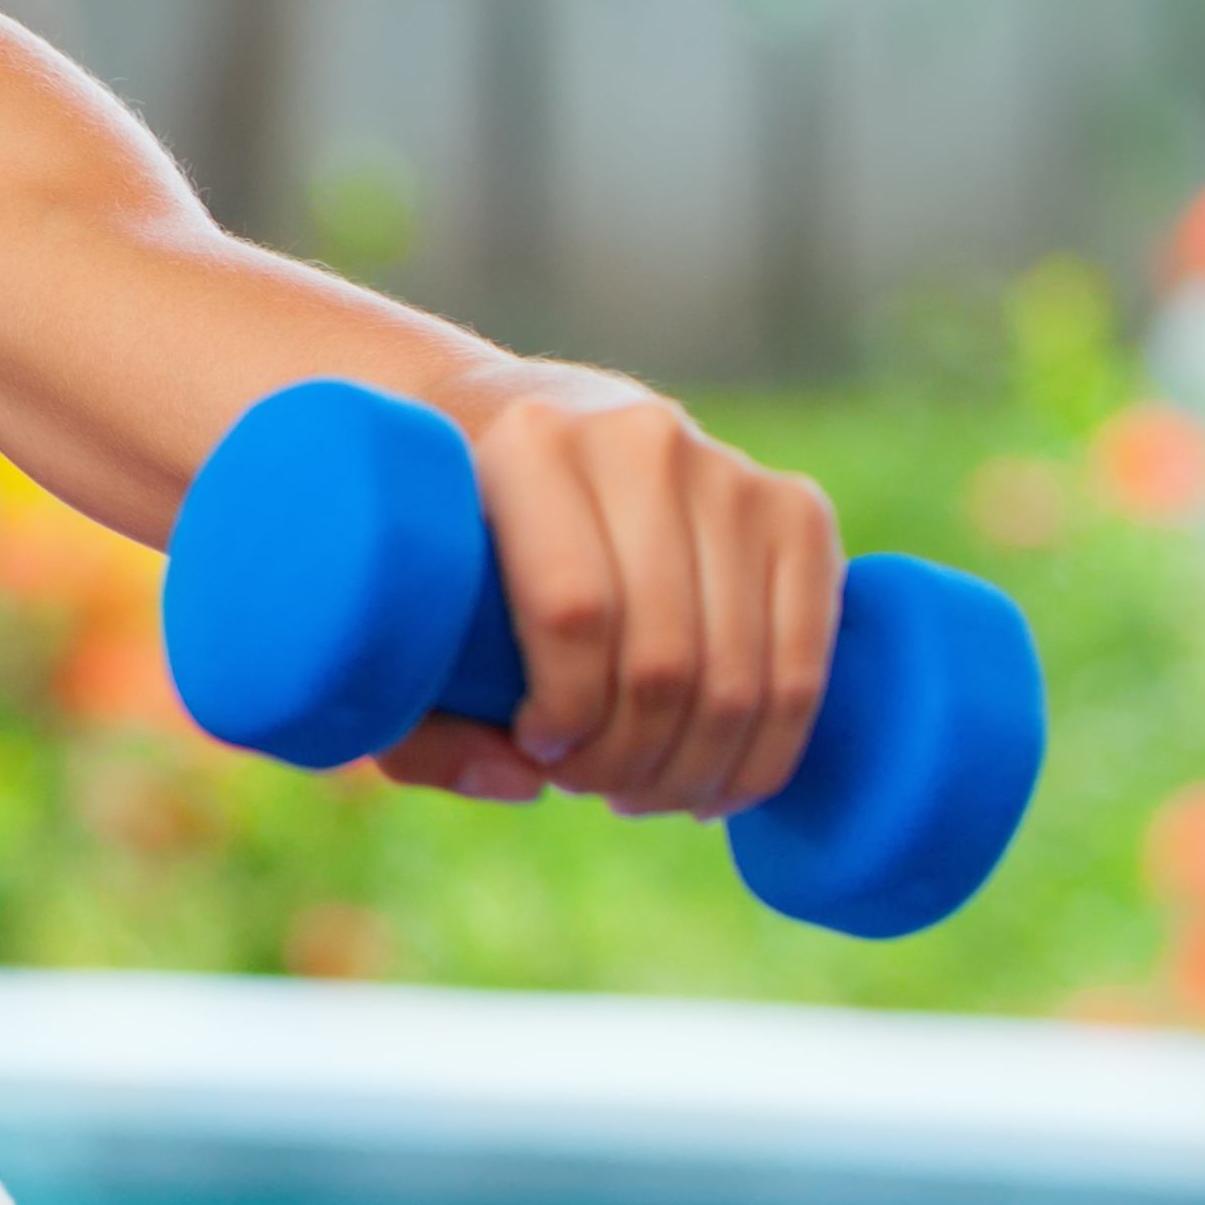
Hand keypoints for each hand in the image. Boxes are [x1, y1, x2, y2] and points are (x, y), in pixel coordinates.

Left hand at [369, 378, 839, 818]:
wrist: (508, 412)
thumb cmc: (442, 533)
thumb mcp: (397, 604)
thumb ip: (417, 719)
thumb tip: (519, 783)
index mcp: (529, 445)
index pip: (573, 610)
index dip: (565, 712)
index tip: (536, 747)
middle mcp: (637, 442)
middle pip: (663, 656)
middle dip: (628, 758)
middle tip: (587, 784)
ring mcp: (728, 471)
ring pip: (740, 671)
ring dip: (697, 768)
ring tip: (643, 792)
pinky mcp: (795, 508)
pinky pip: (808, 659)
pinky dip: (769, 748)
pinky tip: (719, 782)